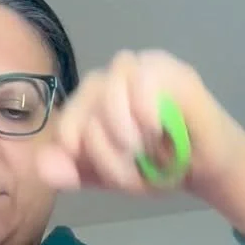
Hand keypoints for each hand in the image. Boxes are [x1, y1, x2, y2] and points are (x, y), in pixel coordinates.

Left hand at [37, 49, 244, 244]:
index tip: (81, 158)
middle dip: (100, 140)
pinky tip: (152, 131)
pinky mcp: (172, 70)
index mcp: (96, 101)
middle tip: (124, 164)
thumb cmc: (156, 167)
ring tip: (140, 149)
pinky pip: (144, 77)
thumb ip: (76, 171)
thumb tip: (42, 166)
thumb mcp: (111, 176)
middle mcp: (117, 79)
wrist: (202, 168)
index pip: (71, 106)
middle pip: (90, 92)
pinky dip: (142, 109)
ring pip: (113, 81)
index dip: (70, 131)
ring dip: (120, 124)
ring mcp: (144, 68)